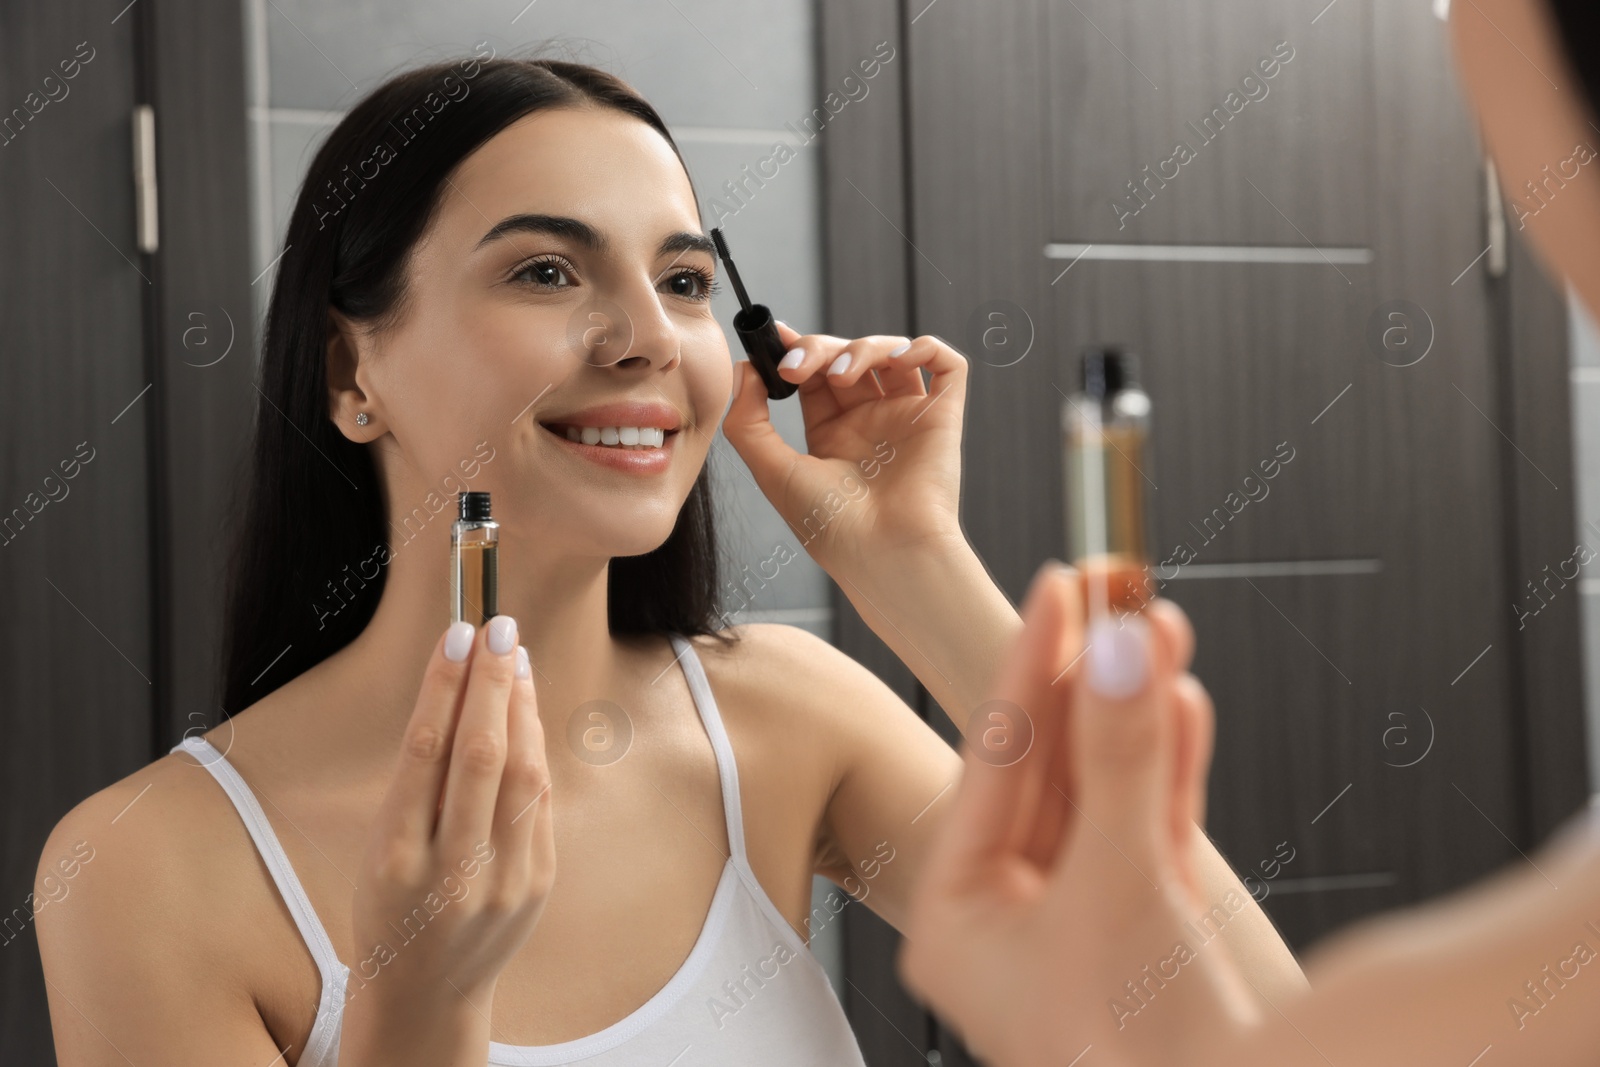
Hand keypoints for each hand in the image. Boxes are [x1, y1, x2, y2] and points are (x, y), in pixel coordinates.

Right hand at [349, 616, 555, 1012]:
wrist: (426, 991)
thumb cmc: (392, 904)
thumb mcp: (381, 847)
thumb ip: (419, 780)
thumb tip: (461, 687)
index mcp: (394, 859)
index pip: (425, 753)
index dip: (444, 686)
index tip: (458, 634)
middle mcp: (450, 871)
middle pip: (480, 756)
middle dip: (491, 683)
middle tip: (498, 627)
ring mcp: (501, 881)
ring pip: (521, 774)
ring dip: (520, 706)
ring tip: (514, 659)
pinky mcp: (537, 883)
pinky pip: (539, 800)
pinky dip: (534, 748)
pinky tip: (525, 712)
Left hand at [719, 323, 968, 575]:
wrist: (882, 552)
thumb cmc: (831, 527)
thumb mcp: (773, 472)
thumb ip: (749, 422)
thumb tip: (744, 370)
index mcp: (834, 436)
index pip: (815, 375)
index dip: (797, 350)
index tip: (775, 338)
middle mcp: (872, 422)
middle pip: (848, 356)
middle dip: (819, 348)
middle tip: (797, 366)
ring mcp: (908, 418)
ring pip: (892, 353)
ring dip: (863, 346)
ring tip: (839, 373)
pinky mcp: (942, 418)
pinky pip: (947, 366)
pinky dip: (926, 346)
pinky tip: (898, 359)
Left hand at [897, 563, 1256, 1066]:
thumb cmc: (1139, 1051)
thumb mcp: (1119, 888)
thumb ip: (1119, 763)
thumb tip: (1119, 651)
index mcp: (956, 917)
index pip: (994, 762)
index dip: (1031, 666)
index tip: (1059, 589)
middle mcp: (1005, 915)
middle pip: (1049, 769)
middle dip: (1091, 682)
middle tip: (1117, 597)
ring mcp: (1073, 917)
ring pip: (1102, 791)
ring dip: (1136, 713)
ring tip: (1159, 627)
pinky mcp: (1140, 924)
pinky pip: (1145, 827)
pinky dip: (1167, 768)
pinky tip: (1181, 700)